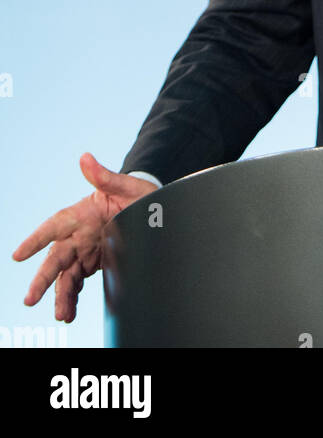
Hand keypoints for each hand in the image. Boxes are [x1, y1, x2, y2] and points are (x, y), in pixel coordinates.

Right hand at [11, 152, 156, 322]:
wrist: (153, 209)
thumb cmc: (139, 194)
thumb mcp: (128, 186)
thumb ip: (106, 176)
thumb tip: (85, 157)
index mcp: (83, 212)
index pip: (56, 225)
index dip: (36, 239)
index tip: (19, 255)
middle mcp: (80, 233)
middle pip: (56, 257)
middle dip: (43, 278)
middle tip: (30, 299)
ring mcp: (85, 249)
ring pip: (65, 275)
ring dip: (60, 294)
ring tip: (61, 314)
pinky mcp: (94, 262)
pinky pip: (77, 282)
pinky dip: (71, 297)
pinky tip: (68, 313)